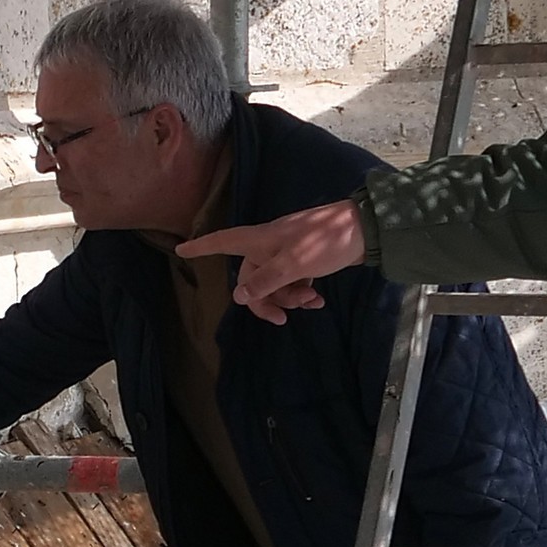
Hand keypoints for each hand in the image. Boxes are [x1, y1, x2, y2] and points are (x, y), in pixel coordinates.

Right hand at [180, 198, 367, 321]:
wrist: (365, 230)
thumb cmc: (325, 240)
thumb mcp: (294, 264)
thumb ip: (265, 281)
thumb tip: (238, 297)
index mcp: (259, 241)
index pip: (221, 242)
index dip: (200, 247)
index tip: (181, 250)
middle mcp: (268, 245)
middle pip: (251, 278)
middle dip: (268, 299)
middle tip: (286, 317)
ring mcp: (287, 252)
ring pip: (274, 282)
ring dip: (290, 298)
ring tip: (313, 302)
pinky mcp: (305, 258)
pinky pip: (292, 280)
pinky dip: (302, 291)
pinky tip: (318, 299)